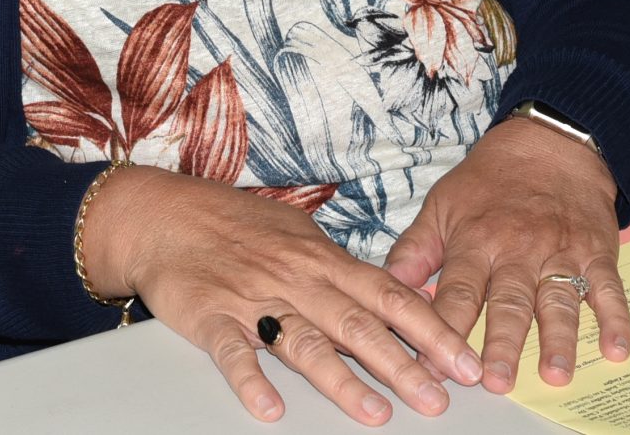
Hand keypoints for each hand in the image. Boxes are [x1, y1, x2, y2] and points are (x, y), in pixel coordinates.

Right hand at [85, 166, 482, 424]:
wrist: (162, 214)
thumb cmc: (234, 225)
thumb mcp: (298, 235)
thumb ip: (342, 268)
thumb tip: (394, 292)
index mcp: (322, 260)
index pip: (390, 297)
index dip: (432, 331)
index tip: (466, 363)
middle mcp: (296, 279)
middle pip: (358, 325)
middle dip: (403, 364)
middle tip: (438, 400)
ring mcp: (254, 299)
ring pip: (305, 343)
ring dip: (342, 380)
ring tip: (375, 414)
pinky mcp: (210, 317)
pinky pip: (233, 353)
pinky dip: (251, 381)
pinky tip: (270, 409)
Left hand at [385, 116, 627, 393]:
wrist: (550, 142)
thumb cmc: (490, 179)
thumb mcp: (442, 204)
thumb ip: (415, 248)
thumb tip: (388, 285)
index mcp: (475, 241)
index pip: (457, 292)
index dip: (443, 329)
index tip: (433, 366)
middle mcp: (518, 250)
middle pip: (509, 301)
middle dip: (502, 343)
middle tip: (495, 381)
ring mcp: (560, 251)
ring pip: (558, 298)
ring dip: (558, 338)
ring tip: (555, 374)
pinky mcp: (596, 251)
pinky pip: (608, 287)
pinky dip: (615, 317)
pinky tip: (617, 348)